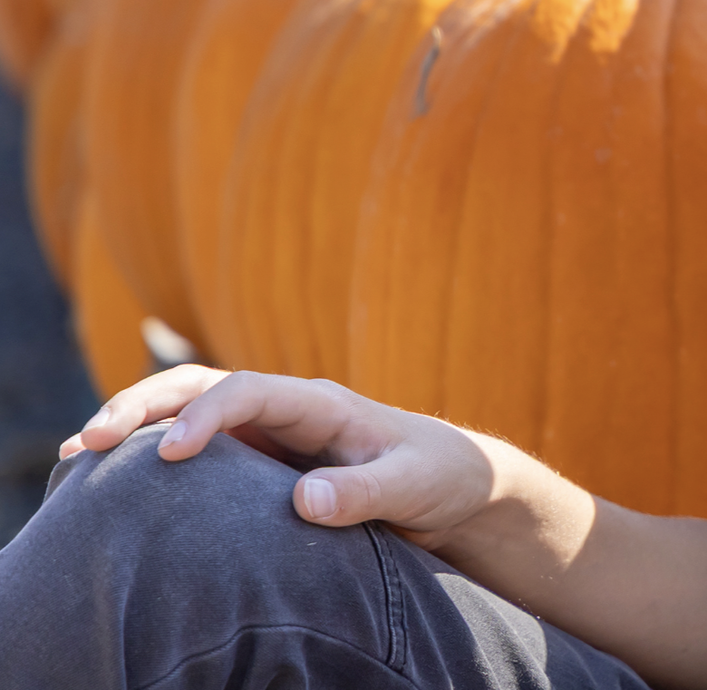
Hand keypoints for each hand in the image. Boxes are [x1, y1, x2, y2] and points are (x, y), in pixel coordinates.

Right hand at [61, 367, 500, 540]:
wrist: (448, 484)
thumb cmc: (435, 478)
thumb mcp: (412, 486)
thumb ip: (365, 493)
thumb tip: (303, 499)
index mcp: (320, 403)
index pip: (249, 391)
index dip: (206, 415)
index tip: (171, 455)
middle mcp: (283, 408)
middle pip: (201, 388)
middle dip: (144, 406)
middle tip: (90, 443)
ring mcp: (264, 433)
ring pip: (185, 411)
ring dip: (133, 426)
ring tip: (77, 458)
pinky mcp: (252, 462)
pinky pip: (192, 449)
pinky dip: (147, 457)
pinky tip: (105, 480)